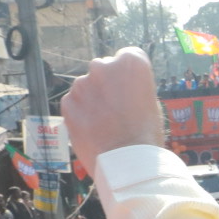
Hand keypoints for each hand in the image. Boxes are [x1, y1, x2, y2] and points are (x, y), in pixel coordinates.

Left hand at [63, 48, 165, 165]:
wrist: (126, 161)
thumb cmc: (145, 134)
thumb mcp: (150, 103)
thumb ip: (133, 88)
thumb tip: (122, 90)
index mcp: (131, 63)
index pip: (128, 56)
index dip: (129, 75)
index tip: (130, 88)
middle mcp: (104, 66)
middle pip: (104, 68)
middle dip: (108, 84)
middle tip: (116, 107)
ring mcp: (82, 84)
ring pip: (86, 86)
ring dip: (92, 98)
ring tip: (103, 122)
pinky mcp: (67, 103)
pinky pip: (74, 103)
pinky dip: (80, 113)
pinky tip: (92, 128)